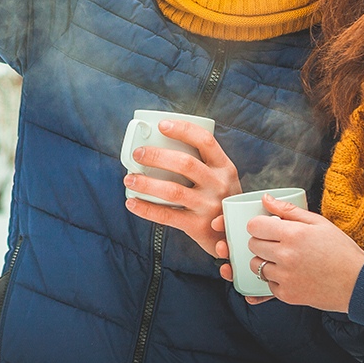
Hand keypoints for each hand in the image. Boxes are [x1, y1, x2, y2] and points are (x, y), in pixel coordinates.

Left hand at [123, 119, 240, 258]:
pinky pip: (166, 215)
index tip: (162, 125)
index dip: (183, 130)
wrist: (234, 237)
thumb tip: (160, 146)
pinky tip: (132, 202)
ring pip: (173, 190)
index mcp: (225, 167)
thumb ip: (201, 164)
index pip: (205, 140)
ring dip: (147, 183)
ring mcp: (209, 206)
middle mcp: (219, 184)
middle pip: (185, 163)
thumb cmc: (220, 201)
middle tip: (138, 154)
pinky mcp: (197, 226)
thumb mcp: (221, 179)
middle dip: (157, 156)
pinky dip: (146, 208)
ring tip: (129, 178)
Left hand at [244, 194, 363, 311]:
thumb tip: (265, 199)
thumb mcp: (319, 223)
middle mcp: (285, 256)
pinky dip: (276, 280)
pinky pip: (268, 284)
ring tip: (284, 260)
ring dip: (266, 262)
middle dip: (262, 242)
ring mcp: (285, 277)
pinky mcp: (287, 295)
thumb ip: (289, 210)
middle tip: (278, 243)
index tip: (267, 228)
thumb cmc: (341, 250)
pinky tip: (291, 275)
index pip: (254, 226)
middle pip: (253, 245)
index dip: (259, 225)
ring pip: (256, 266)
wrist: (357, 283)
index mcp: (293, 234)